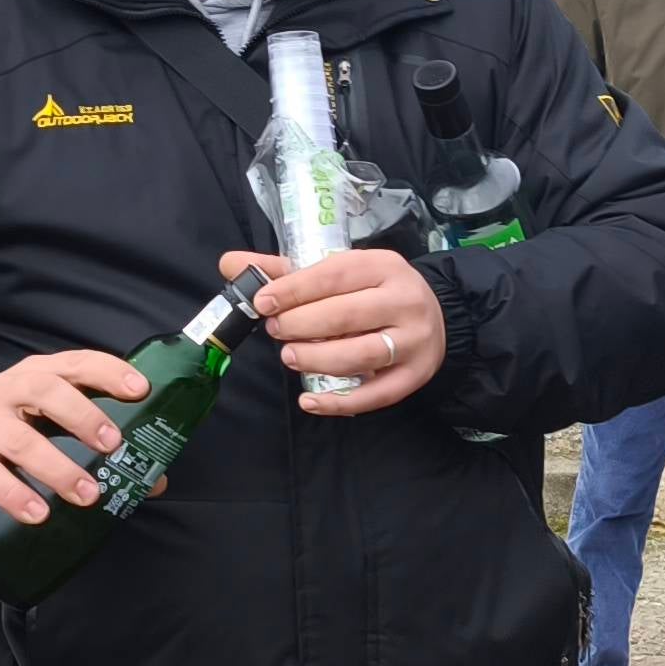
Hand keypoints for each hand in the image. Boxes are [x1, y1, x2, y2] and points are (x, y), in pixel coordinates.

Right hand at [0, 349, 150, 520]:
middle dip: (83, 416)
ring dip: (57, 468)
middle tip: (112, 445)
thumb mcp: (59, 431)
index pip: (77, 363)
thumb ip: (103, 449)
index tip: (141, 390)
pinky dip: (15, 495)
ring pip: (19, 438)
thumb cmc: (22, 434)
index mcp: (41, 373)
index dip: (109, 372)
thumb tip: (153, 480)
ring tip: (88, 495)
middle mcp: (9, 389)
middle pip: (45, 390)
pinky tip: (39, 514)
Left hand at [224, 248, 445, 415]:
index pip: (334, 275)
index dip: (295, 290)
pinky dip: (338, 402)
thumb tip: (229, 263)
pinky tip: (308, 401)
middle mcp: (405, 301)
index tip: (263, 303)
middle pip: (346, 315)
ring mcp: (414, 341)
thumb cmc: (373, 292)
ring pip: (359, 355)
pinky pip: (374, 395)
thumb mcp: (338, 272)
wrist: (434, 317)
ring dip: (316, 359)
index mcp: (384, 266)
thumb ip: (285, 271)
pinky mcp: (415, 376)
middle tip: (276, 331)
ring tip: (290, 357)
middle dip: (301, 325)